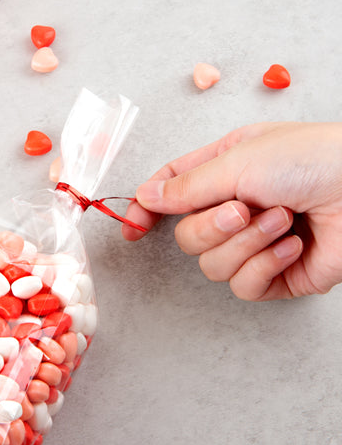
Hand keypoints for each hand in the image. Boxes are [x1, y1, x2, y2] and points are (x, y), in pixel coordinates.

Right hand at [123, 122, 341, 300]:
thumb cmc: (312, 159)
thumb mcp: (239, 161)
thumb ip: (187, 186)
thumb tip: (145, 197)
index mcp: (223, 170)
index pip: (170, 192)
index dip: (146, 209)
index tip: (132, 227)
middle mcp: (234, 206)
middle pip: (188, 236)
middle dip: (214, 226)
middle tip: (244, 209)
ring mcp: (254, 243)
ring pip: (212, 264)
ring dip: (246, 244)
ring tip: (282, 221)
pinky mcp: (275, 275)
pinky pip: (243, 285)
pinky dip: (266, 266)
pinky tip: (293, 246)